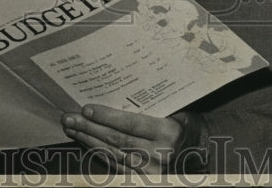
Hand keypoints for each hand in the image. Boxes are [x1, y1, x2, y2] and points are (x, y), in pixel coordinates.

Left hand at [62, 104, 200, 174]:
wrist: (202, 150)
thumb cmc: (187, 124)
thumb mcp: (177, 110)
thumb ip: (152, 106)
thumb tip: (117, 92)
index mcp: (168, 133)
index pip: (131, 125)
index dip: (107, 117)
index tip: (87, 108)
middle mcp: (159, 155)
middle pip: (117, 140)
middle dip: (90, 128)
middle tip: (70, 118)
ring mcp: (150, 171)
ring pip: (112, 154)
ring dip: (89, 141)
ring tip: (72, 128)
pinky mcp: (143, 179)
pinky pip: (116, 166)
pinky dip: (98, 153)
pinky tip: (86, 143)